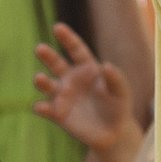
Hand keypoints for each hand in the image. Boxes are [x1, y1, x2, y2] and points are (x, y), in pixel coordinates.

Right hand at [30, 23, 132, 156]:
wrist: (113, 133)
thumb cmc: (118, 106)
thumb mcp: (121, 91)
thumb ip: (115, 79)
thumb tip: (106, 65)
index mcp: (86, 68)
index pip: (75, 49)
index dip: (67, 38)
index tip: (57, 27)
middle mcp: (71, 78)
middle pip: (56, 63)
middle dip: (47, 55)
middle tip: (39, 48)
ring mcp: (63, 96)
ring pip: (47, 84)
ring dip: (41, 81)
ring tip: (39, 78)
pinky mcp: (57, 114)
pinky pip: (46, 108)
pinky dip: (41, 107)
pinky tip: (40, 107)